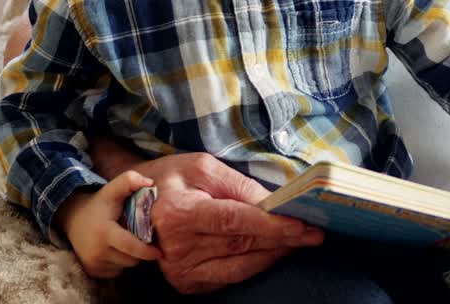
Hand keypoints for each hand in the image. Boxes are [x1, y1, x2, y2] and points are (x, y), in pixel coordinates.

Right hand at [58, 171, 162, 278]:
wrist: (73, 218)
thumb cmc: (100, 203)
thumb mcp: (113, 188)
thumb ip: (130, 180)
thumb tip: (150, 184)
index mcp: (104, 233)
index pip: (131, 246)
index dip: (147, 251)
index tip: (160, 252)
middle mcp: (96, 252)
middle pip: (131, 259)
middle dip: (140, 251)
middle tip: (139, 236)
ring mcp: (93, 263)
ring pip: (125, 266)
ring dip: (131, 256)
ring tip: (126, 240)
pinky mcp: (92, 271)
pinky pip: (116, 271)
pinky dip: (121, 262)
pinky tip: (116, 249)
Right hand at [126, 153, 325, 294]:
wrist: (134, 202)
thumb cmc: (172, 178)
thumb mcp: (205, 168)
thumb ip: (240, 186)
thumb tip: (274, 205)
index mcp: (178, 212)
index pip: (235, 221)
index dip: (272, 225)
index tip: (303, 226)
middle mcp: (175, 247)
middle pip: (242, 245)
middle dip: (283, 240)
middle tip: (314, 233)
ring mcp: (178, 268)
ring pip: (240, 265)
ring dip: (274, 253)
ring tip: (300, 240)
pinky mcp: (185, 281)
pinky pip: (230, 276)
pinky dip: (256, 264)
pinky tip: (274, 251)